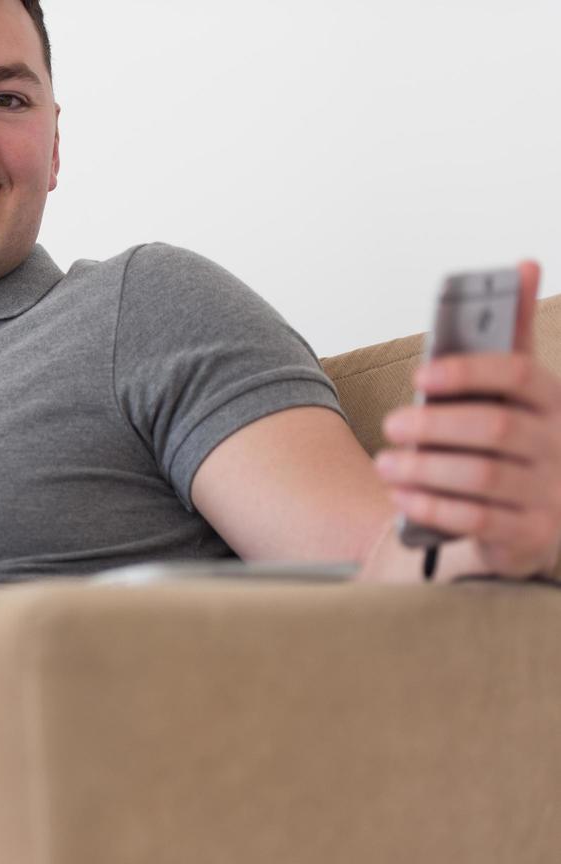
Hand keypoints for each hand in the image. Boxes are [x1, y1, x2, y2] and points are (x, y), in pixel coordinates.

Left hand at [376, 261, 560, 578]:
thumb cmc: (517, 440)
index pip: (519, 373)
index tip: (422, 374)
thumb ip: (513, 335)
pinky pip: (478, 521)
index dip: (468, 371)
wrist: (539, 517)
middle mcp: (559, 445)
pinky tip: (403, 496)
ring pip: (483, 476)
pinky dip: (433, 506)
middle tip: (391, 424)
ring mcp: (551, 493)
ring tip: (384, 463)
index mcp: (555, 402)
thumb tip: (525, 264)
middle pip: (495, 429)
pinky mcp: (530, 536)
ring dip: (424, 468)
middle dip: (435, 426)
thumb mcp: (519, 390)